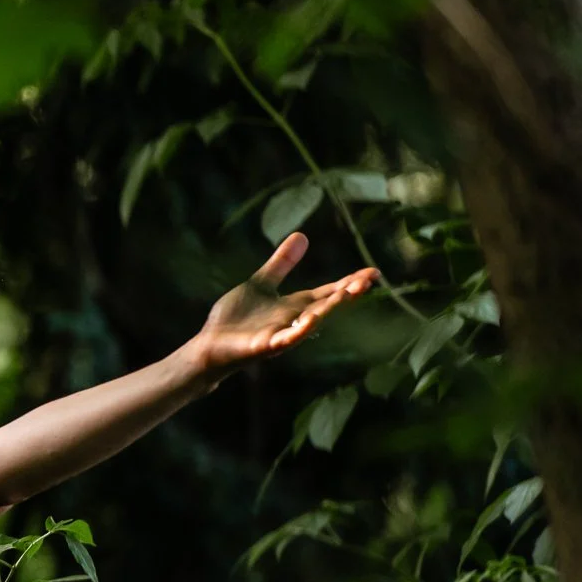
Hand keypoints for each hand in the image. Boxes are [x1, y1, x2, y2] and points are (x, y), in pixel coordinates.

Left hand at [190, 233, 380, 378]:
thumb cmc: (235, 318)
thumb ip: (282, 263)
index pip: (327, 292)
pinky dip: (300, 330)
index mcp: (294, 305)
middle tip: (370, 279)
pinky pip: (287, 339)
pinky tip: (311, 319)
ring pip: (312, 321)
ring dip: (330, 308)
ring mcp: (281, 334)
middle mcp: (293, 320)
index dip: (349, 283)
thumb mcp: (261, 283)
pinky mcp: (265, 346)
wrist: (209, 345)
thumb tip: (302, 235)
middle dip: (348, 293)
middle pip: (326, 305)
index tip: (372, 272)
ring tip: (350, 292)